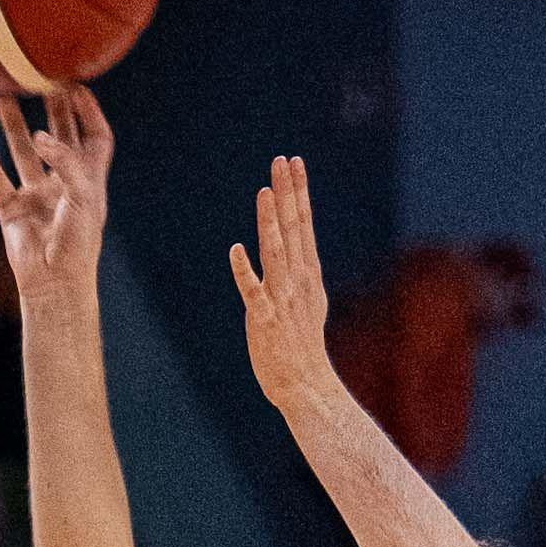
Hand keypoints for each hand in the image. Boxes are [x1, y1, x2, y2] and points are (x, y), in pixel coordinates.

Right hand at [0, 87, 112, 304]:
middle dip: (51, 109)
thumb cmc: (78, 244)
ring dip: (14, 126)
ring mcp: (35, 195)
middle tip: (40, 80)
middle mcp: (62, 184)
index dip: (89, 113)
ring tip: (3, 96)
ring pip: (23, 152)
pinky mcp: (11, 209)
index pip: (94, 138)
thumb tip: (39, 136)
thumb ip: (65, 160)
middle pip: (59, 137)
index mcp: (88, 181)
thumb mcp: (82, 195)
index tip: (77, 88)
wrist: (54, 283)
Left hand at [228, 152, 337, 420]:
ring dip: (270, 222)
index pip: (304, 223)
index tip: (293, 162)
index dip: (298, 191)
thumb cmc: (302, 343)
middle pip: (293, 228)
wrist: (305, 384)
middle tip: (282, 161)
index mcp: (307, 272)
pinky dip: (244, 271)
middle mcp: (296, 280)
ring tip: (265, 192)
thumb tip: (300, 243)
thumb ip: (302, 268)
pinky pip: (253, 292)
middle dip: (287, 193)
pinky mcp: (264, 320)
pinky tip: (235, 250)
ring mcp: (281, 299)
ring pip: (275, 252)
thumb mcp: (310, 298)